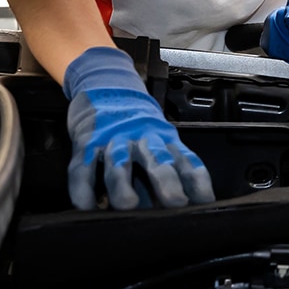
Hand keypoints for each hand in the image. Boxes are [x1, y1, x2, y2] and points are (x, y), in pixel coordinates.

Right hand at [64, 46, 213, 209]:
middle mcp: (142, 138)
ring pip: (119, 163)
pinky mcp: (86, 142)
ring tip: (128, 205)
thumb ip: (164, 169)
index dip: (197, 181)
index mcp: (163, 138)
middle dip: (167, 182)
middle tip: (175, 202)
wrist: (105, 81)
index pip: (186, 160)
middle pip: (157, 160)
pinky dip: (83, 188)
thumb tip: (174, 207)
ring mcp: (113, 139)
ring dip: (123, 185)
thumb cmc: (134, 119)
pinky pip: (83, 167)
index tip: (206, 202)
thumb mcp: (156, 137)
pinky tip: (86, 205)